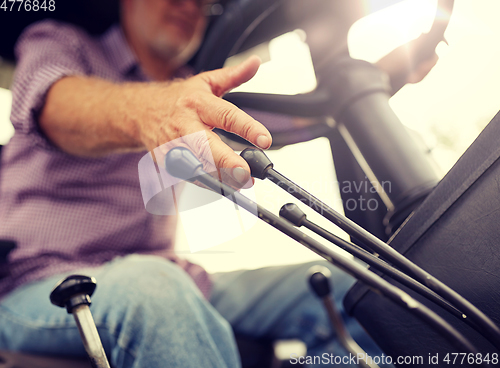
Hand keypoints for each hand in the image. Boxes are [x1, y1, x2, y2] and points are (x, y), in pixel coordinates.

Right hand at [133, 56, 270, 186]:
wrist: (140, 112)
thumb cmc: (178, 98)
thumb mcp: (205, 82)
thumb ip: (233, 75)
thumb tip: (255, 62)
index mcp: (198, 103)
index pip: (226, 115)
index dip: (247, 128)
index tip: (265, 140)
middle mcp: (185, 126)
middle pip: (206, 146)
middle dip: (226, 162)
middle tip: (246, 173)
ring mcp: (173, 146)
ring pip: (197, 167)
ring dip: (221, 178)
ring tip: (242, 183)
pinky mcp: (167, 162)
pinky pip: (189, 177)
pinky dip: (207, 184)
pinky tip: (225, 186)